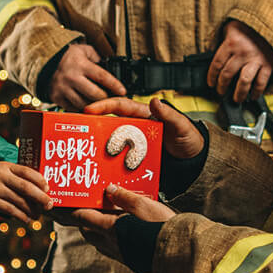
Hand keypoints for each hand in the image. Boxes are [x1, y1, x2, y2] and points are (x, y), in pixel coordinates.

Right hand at [0, 161, 49, 221]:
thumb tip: (30, 187)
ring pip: (20, 201)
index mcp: (5, 166)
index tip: (48, 188)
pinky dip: (21, 216)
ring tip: (38, 215)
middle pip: (27, 187)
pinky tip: (26, 220)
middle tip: (50, 204)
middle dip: (41, 197)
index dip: (41, 180)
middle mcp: (2, 176)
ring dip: (32, 210)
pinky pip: (10, 210)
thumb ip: (11, 175)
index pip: (28, 172)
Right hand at [45, 43, 128, 109]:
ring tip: (101, 104)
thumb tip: (112, 67)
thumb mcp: (84, 51)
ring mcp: (63, 89)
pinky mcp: (57, 98)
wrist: (46, 64)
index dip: (114, 85)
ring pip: (85, 104)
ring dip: (95, 106)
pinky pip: (74, 109)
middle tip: (112, 99)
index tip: (123, 91)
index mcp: (80, 64)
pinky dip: (83, 109)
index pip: (102, 76)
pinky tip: (89, 106)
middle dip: (106, 98)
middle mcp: (71, 77)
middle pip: (95, 94)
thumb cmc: (70, 58)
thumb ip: (98, 57)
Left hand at [56, 184, 178, 259]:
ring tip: (101, 218)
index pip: (82, 218)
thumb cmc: (161, 226)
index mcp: (110, 228)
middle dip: (81, 220)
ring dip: (95, 230)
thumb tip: (110, 188)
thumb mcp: (144, 204)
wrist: (178, 253)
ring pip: (98, 241)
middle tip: (82, 208)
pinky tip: (120, 232)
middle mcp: (111, 243)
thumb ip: (124, 196)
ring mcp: (120, 254)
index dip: (68, 211)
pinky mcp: (129, 260)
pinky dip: (108, 238)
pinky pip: (111, 248)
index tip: (57, 206)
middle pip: (87, 231)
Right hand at [84, 96, 206, 159]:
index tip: (88, 110)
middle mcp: (135, 128)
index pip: (120, 106)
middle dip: (93, 126)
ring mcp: (133, 145)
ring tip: (85, 154)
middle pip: (110, 124)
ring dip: (99, 148)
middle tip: (79, 133)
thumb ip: (169, 115)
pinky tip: (101, 171)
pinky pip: (119, 160)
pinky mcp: (134, 160)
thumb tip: (154, 101)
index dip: (103, 106)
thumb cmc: (189, 139)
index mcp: (143, 115)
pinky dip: (110, 164)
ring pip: (112, 143)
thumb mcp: (181, 126)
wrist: (194, 162)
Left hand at [207, 23, 272, 102]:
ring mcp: (255, 60)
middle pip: (227, 75)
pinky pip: (261, 82)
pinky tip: (253, 96)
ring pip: (244, 82)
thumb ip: (221, 40)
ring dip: (238, 93)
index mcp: (230, 44)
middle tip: (220, 92)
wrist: (271, 21)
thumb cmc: (248, 26)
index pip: (216, 64)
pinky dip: (257, 92)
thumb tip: (212, 53)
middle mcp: (242, 53)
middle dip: (222, 86)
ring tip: (236, 99)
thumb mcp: (230, 28)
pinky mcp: (268, 64)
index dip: (212, 77)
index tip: (210, 83)